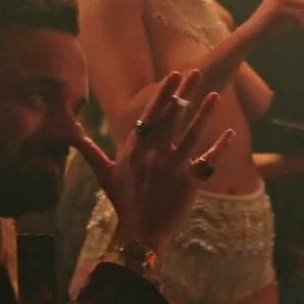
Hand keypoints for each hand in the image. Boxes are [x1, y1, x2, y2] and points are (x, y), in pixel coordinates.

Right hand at [72, 71, 234, 250]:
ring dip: (205, 114)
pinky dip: (220, 147)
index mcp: (137, 147)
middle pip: (174, 117)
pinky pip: (208, 160)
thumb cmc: (122, 201)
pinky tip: (231, 133)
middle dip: (186, 94)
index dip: (165, 93)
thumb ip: (90, 151)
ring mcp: (174, 165)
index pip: (152, 113)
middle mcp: (156, 152)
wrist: (140, 231)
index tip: (175, 75)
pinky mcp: (190, 181)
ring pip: (193, 134)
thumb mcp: (104, 174)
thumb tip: (72, 134)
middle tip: (197, 71)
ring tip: (216, 95)